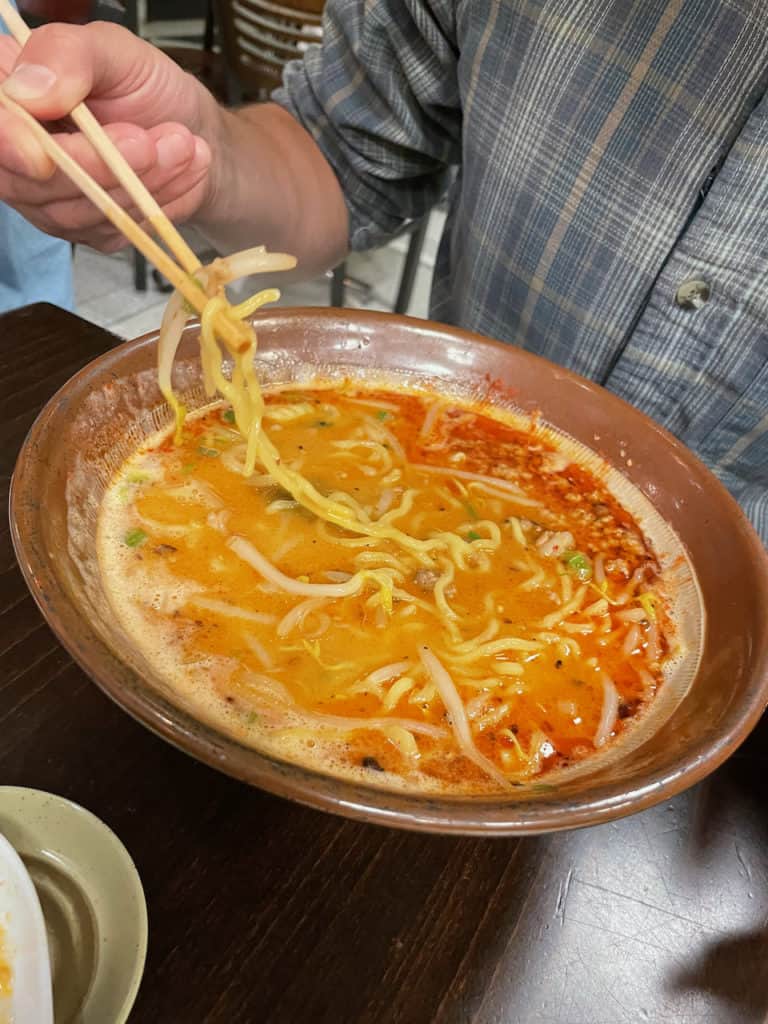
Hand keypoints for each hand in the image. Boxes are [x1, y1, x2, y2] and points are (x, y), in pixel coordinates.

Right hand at [0, 22, 216, 249]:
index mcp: (8, 94)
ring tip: (181, 145)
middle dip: (95, 166)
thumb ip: (68, 56)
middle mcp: (16, 151)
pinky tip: (183, 171)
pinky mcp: (85, 230)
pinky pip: (109, 229)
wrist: (191, 131)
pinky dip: (154, 203)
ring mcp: (47, 197)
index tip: (41, 156)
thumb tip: (27, 91)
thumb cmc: (145, 86)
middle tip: (146, 141)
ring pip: (74, 211)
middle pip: (28, 181)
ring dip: (135, 183)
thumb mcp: (114, 50)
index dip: (7, 146)